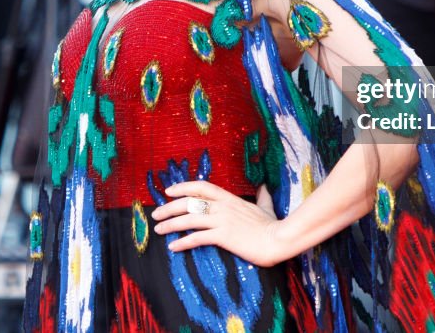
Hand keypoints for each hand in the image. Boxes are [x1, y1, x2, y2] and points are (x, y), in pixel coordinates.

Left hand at [152, 181, 285, 266]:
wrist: (279, 239)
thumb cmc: (273, 225)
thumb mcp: (266, 206)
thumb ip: (262, 196)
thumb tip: (264, 186)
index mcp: (229, 198)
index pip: (201, 186)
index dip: (182, 187)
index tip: (168, 191)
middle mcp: (222, 206)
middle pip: (189, 203)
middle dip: (169, 208)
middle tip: (156, 214)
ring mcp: (222, 221)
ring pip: (189, 219)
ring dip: (170, 225)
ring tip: (159, 230)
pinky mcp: (223, 237)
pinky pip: (197, 238)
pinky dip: (183, 243)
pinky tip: (173, 247)